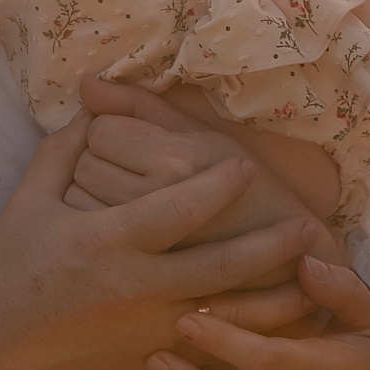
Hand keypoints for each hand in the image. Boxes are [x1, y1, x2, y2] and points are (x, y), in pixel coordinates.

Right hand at [0, 113, 321, 369]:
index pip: (178, 207)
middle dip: (269, 246)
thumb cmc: (7, 276)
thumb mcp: (27, 203)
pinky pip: (209, 345)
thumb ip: (61, 152)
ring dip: (272, 298)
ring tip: (311, 279)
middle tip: (306, 226)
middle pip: (221, 266)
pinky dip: (245, 333)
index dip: (217, 185)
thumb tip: (91, 111)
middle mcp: (137, 288)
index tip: (246, 165)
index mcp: (108, 242)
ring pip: (227, 314)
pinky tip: (274, 324)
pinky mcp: (151, 362)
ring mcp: (148, 332)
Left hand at [69, 77, 343, 267]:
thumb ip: (142, 108)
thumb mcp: (205, 139)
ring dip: (88, 194)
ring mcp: (141, 251)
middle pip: (85, 163)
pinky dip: (92, 231)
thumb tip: (85, 84)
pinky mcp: (136, 286)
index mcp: (176, 162)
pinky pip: (87, 245)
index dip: (109, 130)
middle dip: (95, 160)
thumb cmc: (248, 192)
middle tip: (120, 168)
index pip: (102, 129)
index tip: (126, 140)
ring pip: (79, 201)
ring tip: (121, 198)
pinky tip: (116, 233)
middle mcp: (155, 205)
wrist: (290, 265)